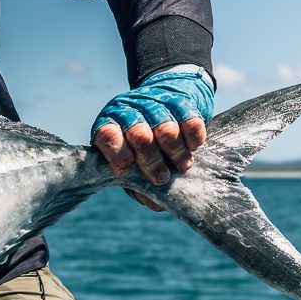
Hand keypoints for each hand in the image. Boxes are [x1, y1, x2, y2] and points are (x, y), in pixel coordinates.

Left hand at [91, 66, 213, 208]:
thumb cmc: (146, 141)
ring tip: (182, 166)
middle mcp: (130, 110)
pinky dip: (193, 140)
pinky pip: (190, 122)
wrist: (170, 95)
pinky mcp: (182, 100)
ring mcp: (156, 103)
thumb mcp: (134, 160)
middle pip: (139, 136)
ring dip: (175, 153)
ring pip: (167, 131)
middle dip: (152, 162)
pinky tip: (192, 147)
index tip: (128, 171)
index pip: (107, 135)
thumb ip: (138, 184)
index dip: (118, 156)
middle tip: (161, 178)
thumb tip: (155, 204)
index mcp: (110, 123)